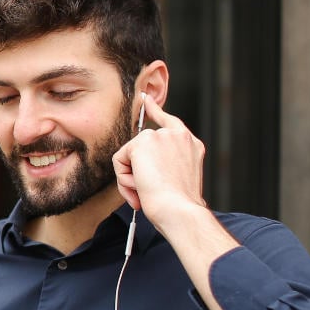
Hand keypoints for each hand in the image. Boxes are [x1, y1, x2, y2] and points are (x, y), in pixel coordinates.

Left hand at [112, 93, 205, 229]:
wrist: (179, 210)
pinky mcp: (142, 142)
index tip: (144, 98)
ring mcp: (160, 136)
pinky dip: (123, 178)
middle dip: (137, 171)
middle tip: (147, 192)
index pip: (169, 121)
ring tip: (146, 191)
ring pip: (129, 156)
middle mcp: (177, 135)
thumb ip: (164, 164)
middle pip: (140, 145)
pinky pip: (119, 160)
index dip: (154, 109)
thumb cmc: (180, 205)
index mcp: (191, 144)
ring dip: (131, 178)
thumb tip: (139, 168)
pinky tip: (140, 185)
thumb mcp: (178, 179)